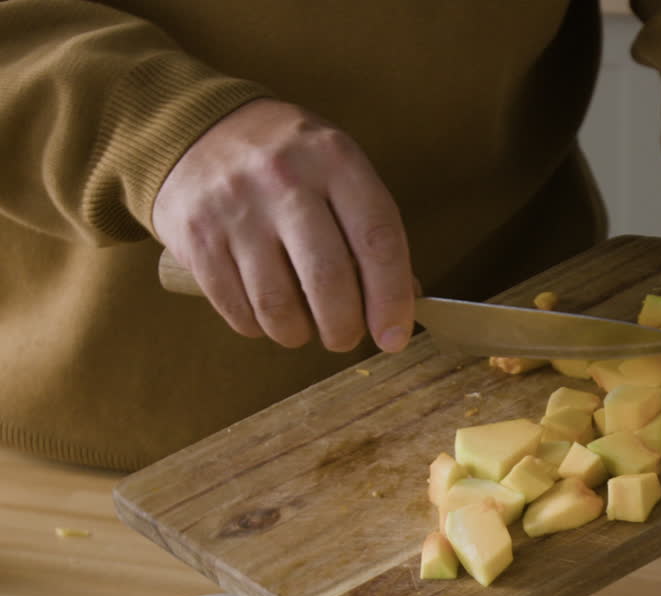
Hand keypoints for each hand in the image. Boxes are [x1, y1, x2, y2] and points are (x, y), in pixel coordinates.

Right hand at [152, 99, 415, 352]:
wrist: (196, 131)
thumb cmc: (285, 164)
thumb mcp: (335, 170)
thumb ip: (368, 231)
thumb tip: (401, 305)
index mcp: (333, 158)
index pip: (378, 239)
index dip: (391, 299)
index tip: (393, 336)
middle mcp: (284, 179)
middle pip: (328, 280)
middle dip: (343, 328)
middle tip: (344, 336)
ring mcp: (236, 209)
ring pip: (278, 308)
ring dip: (297, 334)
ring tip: (301, 326)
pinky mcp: (199, 240)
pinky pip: (239, 312)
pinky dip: (259, 327)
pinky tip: (265, 312)